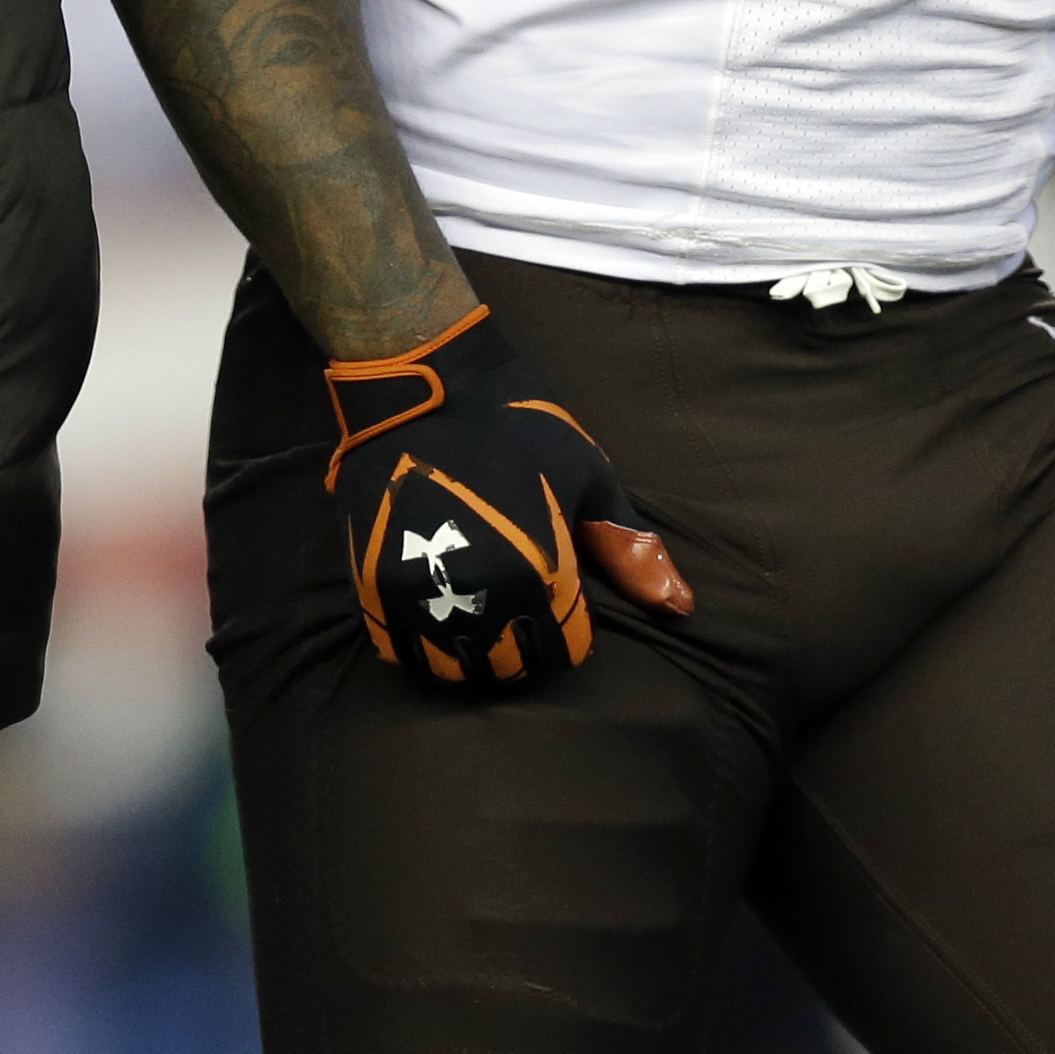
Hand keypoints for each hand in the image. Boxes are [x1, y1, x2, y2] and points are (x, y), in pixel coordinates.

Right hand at [326, 305, 693, 687]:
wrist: (424, 384)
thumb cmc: (517, 426)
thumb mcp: (588, 478)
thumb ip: (631, 550)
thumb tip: (680, 606)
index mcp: (542, 570)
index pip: (564, 652)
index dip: (569, 636)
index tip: (562, 610)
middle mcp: (483, 594)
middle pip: (508, 667)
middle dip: (521, 649)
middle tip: (519, 617)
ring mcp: (422, 592)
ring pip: (451, 668)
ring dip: (469, 657)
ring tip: (478, 622)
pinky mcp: (374, 583)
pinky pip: (399, 649)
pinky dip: (420, 647)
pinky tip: (435, 619)